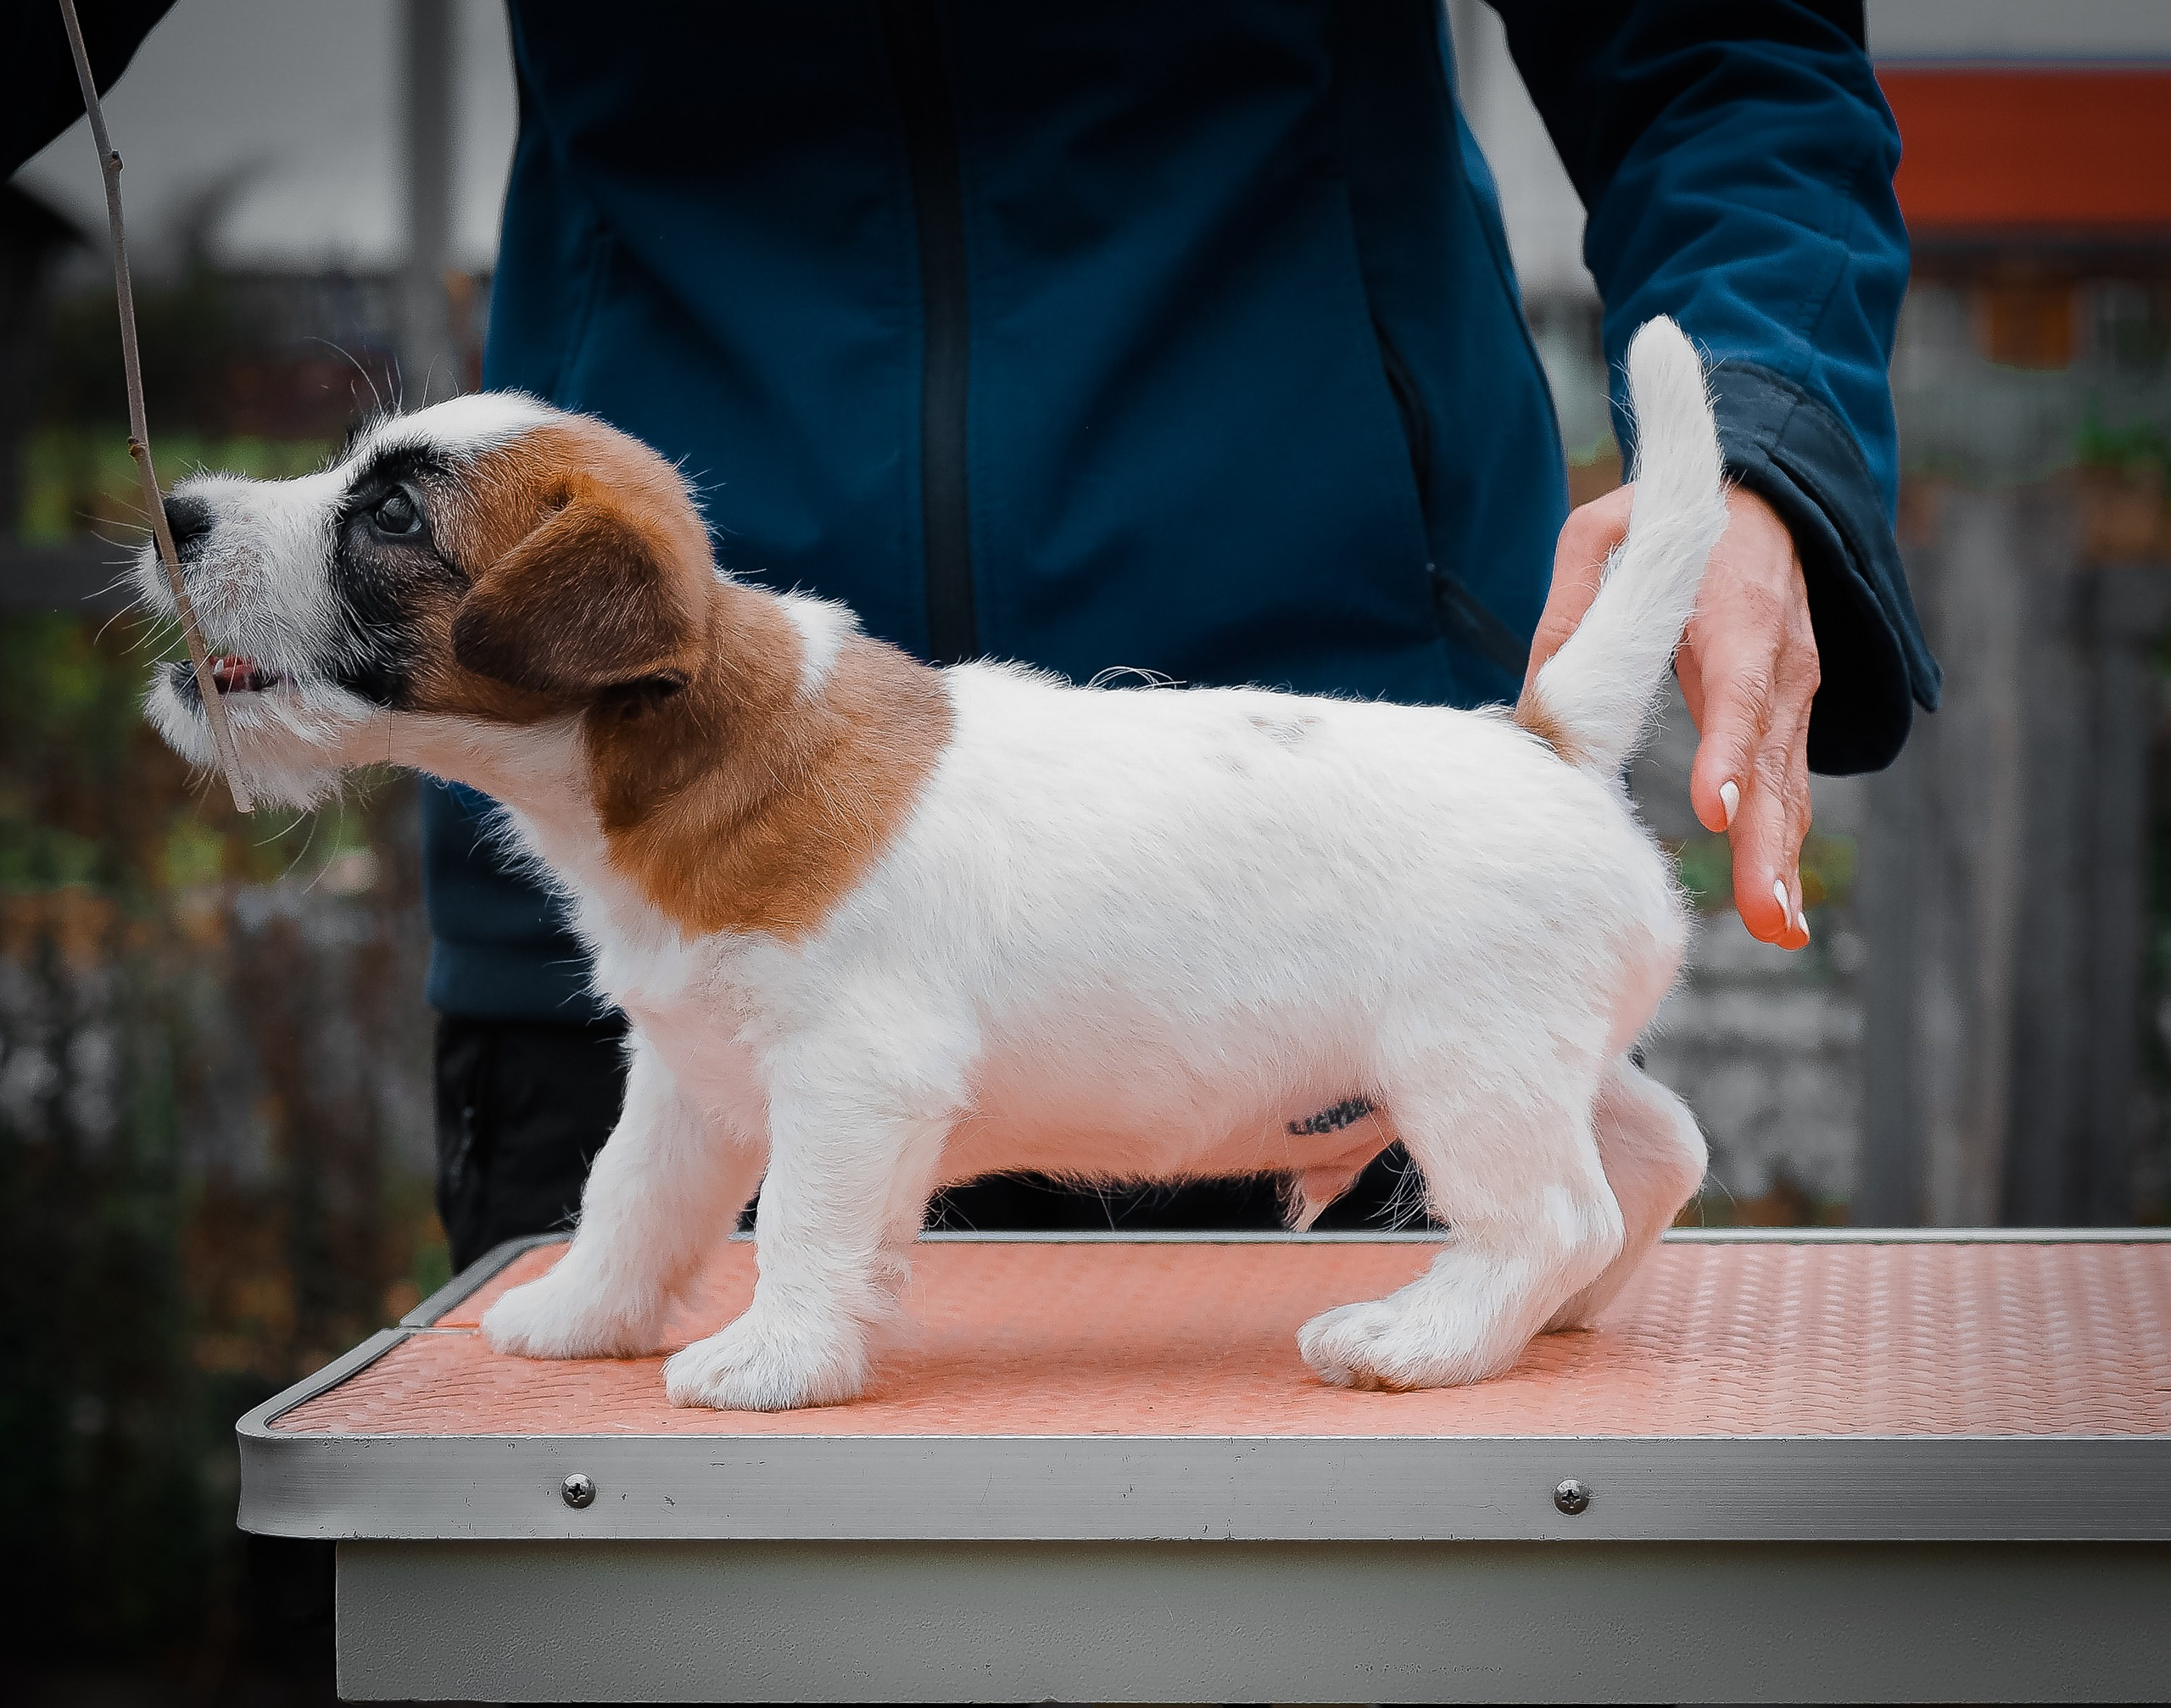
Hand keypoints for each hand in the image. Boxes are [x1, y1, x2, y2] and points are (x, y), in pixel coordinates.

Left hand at [1525, 483, 1816, 949]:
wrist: (1768, 500)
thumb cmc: (1674, 519)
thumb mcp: (1609, 531)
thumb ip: (1573, 600)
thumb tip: (1534, 690)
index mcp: (1736, 614)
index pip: (1738, 689)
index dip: (1728, 750)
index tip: (1714, 807)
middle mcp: (1778, 661)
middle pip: (1774, 760)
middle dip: (1769, 840)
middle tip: (1765, 910)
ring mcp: (1792, 696)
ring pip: (1789, 788)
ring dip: (1783, 861)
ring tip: (1778, 926)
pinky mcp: (1787, 722)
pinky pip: (1787, 792)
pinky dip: (1783, 851)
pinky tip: (1781, 914)